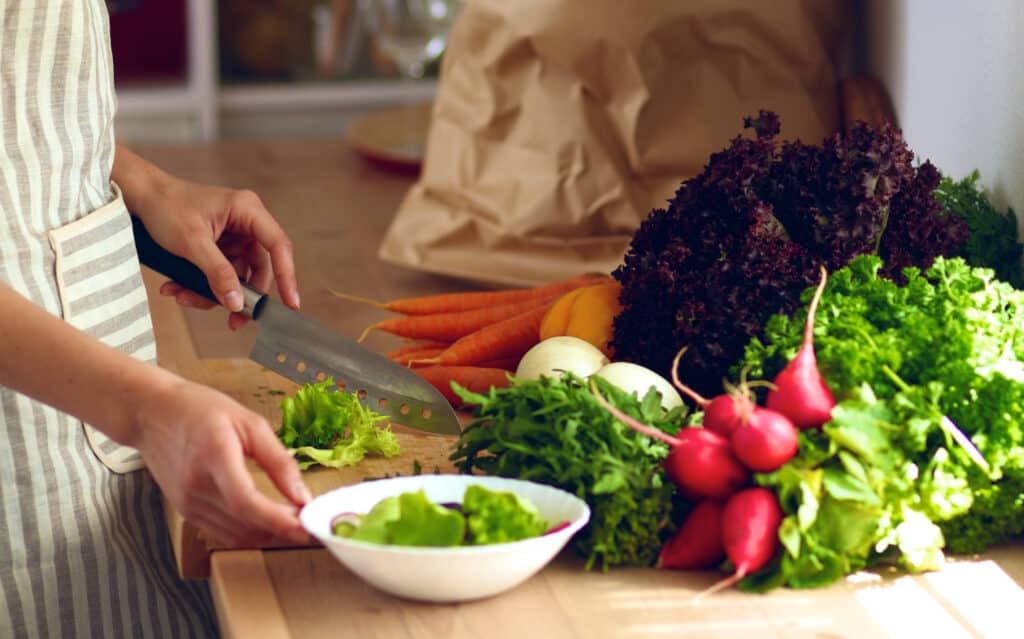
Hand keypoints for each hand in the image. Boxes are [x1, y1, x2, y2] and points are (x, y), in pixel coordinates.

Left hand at [129, 173, 298, 330]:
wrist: (141, 196)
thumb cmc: (166, 206)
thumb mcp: (192, 243)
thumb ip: (217, 273)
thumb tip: (237, 302)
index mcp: (248, 210)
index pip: (278, 246)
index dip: (287, 276)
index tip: (291, 303)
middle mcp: (246, 223)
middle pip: (258, 268)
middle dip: (240, 295)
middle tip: (232, 320)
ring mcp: (234, 237)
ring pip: (237, 276)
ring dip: (212, 293)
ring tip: (183, 297)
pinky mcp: (220, 247)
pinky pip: (220, 274)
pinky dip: (202, 286)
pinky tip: (178, 289)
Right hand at [132, 375, 311, 547]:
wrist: (151, 414)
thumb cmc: (201, 410)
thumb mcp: (249, 422)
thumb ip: (278, 460)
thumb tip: (302, 494)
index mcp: (214, 455)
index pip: (245, 501)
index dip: (277, 520)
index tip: (306, 527)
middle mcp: (196, 485)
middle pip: (244, 524)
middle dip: (282, 529)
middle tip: (310, 520)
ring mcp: (187, 502)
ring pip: (236, 535)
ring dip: (267, 534)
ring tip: (292, 519)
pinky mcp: (185, 511)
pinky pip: (222, 533)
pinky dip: (249, 532)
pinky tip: (266, 518)